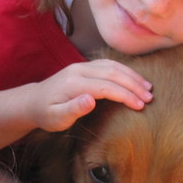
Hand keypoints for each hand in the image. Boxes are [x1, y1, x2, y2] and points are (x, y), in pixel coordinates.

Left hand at [27, 59, 152, 131]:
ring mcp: (82, 66)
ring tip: (148, 87)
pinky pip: (108, 64)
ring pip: (112, 66)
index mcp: (74, 83)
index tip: (140, 106)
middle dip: (134, 84)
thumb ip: (73, 109)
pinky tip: (134, 79)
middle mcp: (79, 70)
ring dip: (132, 76)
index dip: (125, 95)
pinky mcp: (84, 67)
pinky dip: (124, 70)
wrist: (33, 102)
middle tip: (150, 97)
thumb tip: (91, 99)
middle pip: (112, 73)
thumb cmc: (46, 114)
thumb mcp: (56, 118)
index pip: (106, 87)